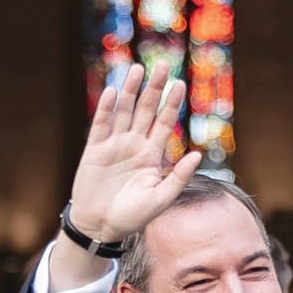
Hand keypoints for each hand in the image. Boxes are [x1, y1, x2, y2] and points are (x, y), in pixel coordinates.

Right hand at [67, 63, 207, 244]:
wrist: (100, 227)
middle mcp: (134, 145)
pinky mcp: (94, 150)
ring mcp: (114, 145)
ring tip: (137, 69)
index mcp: (152, 155)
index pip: (165, 123)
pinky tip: (112, 91)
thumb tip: (198, 155)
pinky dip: (106, 108)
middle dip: (154, 88)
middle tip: (163, 65)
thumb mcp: (160, 199)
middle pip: (146, 110)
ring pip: (124, 111)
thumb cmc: (132, 217)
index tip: (181, 84)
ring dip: (130, 90)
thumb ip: (178, 177)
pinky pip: (101, 125)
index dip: (172, 104)